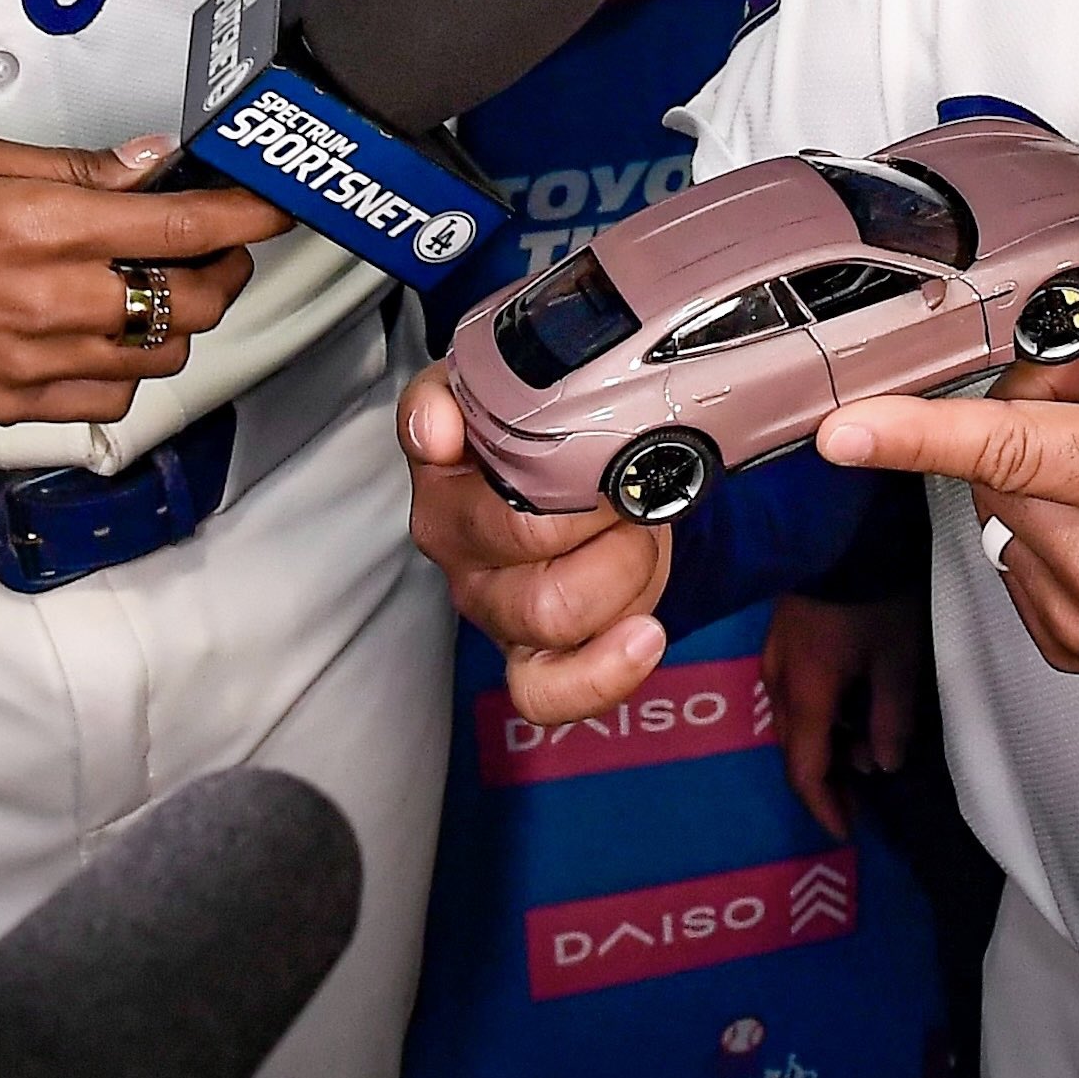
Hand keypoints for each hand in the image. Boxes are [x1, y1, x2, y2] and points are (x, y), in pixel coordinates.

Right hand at [0, 129, 292, 440]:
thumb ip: (69, 167)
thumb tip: (142, 164)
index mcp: (42, 224)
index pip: (186, 227)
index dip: (248, 215)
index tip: (275, 204)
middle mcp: (47, 300)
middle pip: (191, 302)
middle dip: (221, 269)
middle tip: (212, 241)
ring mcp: (28, 362)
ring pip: (158, 357)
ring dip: (173, 321)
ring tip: (149, 285)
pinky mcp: (4, 404)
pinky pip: (103, 403)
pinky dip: (123, 371)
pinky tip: (100, 336)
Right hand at [398, 362, 671, 722]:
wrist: (580, 456)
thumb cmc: (539, 420)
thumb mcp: (497, 382)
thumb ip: (448, 393)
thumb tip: (434, 429)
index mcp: (444, 488)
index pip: (494, 516)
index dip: (568, 493)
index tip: (603, 455)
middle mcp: (462, 556)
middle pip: (537, 581)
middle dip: (607, 532)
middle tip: (629, 489)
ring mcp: (496, 610)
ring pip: (554, 624)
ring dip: (621, 574)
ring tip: (637, 531)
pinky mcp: (532, 655)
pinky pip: (546, 696)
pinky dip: (602, 675)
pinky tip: (644, 635)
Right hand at [762, 590, 927, 838]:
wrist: (845, 526)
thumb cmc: (876, 596)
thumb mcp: (897, 661)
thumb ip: (890, 720)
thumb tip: (881, 766)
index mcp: (805, 691)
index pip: (804, 768)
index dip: (824, 806)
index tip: (846, 831)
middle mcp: (778, 677)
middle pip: (793, 745)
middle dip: (827, 775)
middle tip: (862, 791)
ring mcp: (773, 649)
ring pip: (792, 715)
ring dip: (824, 739)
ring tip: (864, 742)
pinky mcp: (779, 629)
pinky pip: (791, 686)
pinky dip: (817, 709)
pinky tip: (848, 700)